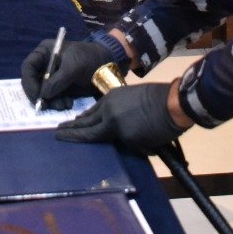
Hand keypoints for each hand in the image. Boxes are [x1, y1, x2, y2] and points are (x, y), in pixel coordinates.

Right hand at [21, 39, 112, 110]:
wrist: (107, 66)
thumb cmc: (89, 58)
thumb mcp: (74, 66)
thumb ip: (58, 80)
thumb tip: (44, 95)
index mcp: (45, 53)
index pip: (28, 67)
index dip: (29, 82)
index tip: (37, 95)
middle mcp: (45, 65)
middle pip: (33, 82)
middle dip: (40, 95)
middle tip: (46, 106)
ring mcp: (53, 77)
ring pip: (43, 93)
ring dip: (51, 102)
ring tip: (64, 105)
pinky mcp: (60, 88)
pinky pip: (53, 98)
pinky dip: (58, 103)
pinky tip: (68, 104)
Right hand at [55, 82, 187, 152]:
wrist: (174, 102)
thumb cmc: (162, 128)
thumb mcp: (141, 142)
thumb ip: (123, 141)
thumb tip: (116, 140)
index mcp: (113, 125)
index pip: (88, 134)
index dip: (73, 137)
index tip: (58, 136)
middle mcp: (109, 110)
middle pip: (87, 121)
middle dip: (72, 126)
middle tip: (58, 129)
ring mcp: (114, 98)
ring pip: (94, 110)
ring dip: (84, 117)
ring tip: (73, 121)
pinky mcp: (121, 91)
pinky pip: (102, 103)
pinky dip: (96, 110)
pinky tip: (94, 112)